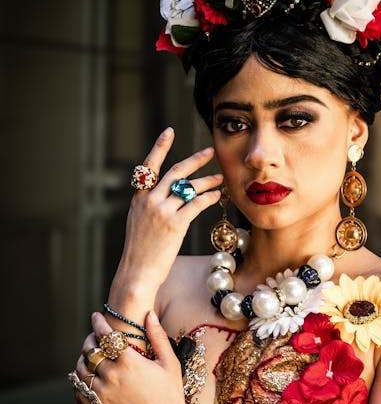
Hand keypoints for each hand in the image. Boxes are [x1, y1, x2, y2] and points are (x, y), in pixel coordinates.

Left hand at [73, 311, 201, 403]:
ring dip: (83, 358)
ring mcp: (103, 394)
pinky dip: (79, 379)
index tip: (96, 316)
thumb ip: (158, 336)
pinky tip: (86, 375)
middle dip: (90, 339)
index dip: (98, 322)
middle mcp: (112, 376)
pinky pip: (79, 390)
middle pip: (90, 350)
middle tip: (93, 336)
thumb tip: (149, 314)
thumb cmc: (172, 395)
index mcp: (129, 361)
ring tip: (89, 355)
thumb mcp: (169, 363)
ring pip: (81, 369)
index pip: (105, 335)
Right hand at [115, 127, 222, 293]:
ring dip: (207, 181)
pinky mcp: (174, 224)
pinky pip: (196, 204)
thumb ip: (151, 206)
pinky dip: (208, 198)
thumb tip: (170, 196)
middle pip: (175, 172)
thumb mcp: (139, 223)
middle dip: (195, 160)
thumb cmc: (141, 253)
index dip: (160, 147)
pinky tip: (216, 195)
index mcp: (139, 199)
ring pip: (188, 188)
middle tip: (210, 151)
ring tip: (220, 177)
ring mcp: (161, 211)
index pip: (149, 166)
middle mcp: (149, 201)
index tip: (169, 131)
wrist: (137, 273)